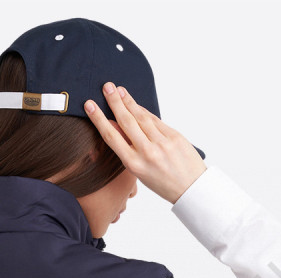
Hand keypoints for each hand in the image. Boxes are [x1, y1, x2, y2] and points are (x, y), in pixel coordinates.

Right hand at [84, 83, 206, 204]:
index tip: (90, 105)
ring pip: (141, 117)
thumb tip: (115, 126)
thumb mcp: (140, 172)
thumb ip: (127, 149)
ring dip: (129, 101)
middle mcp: (147, 152)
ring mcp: (161, 143)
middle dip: (115, 102)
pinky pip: (155, 120)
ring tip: (119, 90)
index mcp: (134, 164)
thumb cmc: (163, 183)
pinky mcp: (174, 136)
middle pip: (126, 121)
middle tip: (106, 87)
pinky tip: (136, 104)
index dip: (99, 119)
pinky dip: (145, 111)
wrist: (190, 188)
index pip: (112, 136)